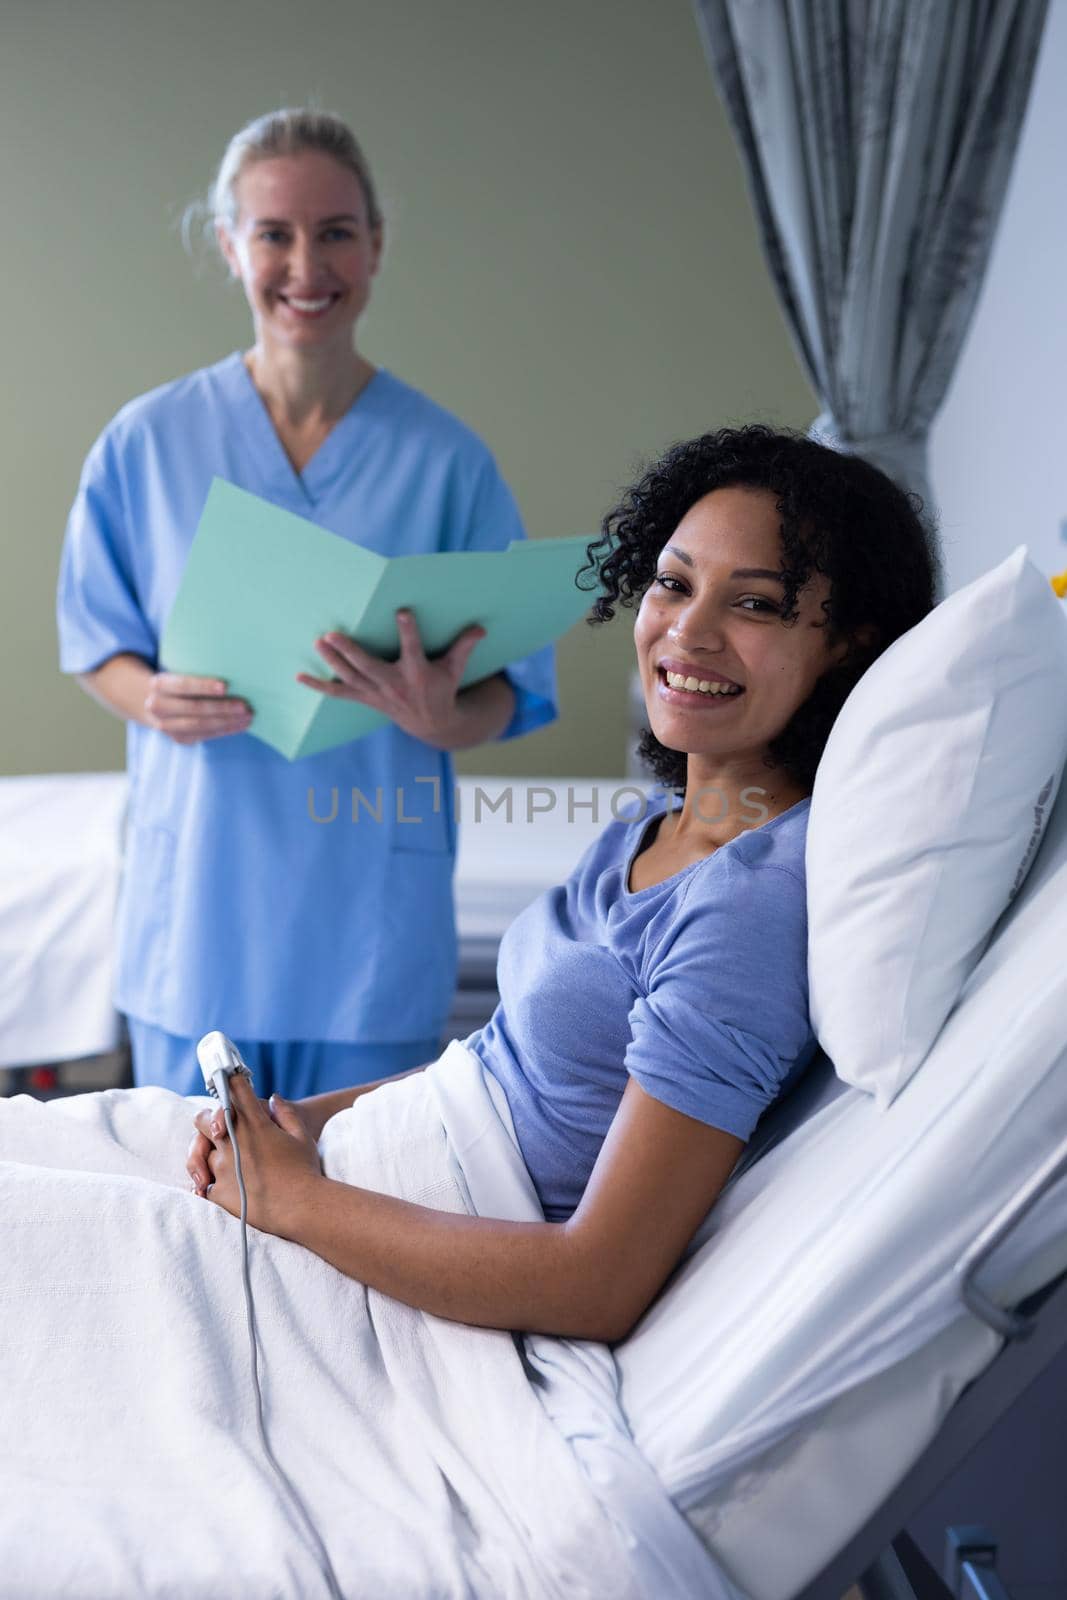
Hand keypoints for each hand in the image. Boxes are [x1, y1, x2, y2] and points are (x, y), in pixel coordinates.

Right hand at [144, 672, 252, 745]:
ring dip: (227, 721)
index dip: (204, 686)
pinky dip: (225, 730)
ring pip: (200, 725)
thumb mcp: (180, 671)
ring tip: (248, 716)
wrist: (157, 701)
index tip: (225, 686)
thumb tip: (234, 671)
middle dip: (222, 707)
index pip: (183, 685)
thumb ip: (199, 671)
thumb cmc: (180, 681)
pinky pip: (205, 735)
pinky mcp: (178, 738)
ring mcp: (166, 725)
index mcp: (159, 684)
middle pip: (194, 708)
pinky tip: (240, 724)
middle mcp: (157, 706)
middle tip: (245, 706)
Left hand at [188, 1074, 322, 1233]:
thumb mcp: (302, 1136)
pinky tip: (221, 1186)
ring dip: (210, 1154)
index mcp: (255, 1125)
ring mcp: (222, 1167)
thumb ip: (286, 1114)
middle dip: (207, 1120)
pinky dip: (211, 1184)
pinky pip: (205, 1184)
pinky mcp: (218, 1191)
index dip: (231, 1082)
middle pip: (203, 1120)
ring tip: (223, 1162)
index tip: (227, 1078)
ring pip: (201, 1152)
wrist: (302, 1208)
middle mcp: (234, 1142)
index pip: (237, 1092)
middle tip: (216, 1126)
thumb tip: (273, 1098)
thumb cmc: (306, 1171)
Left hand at [296, 609, 485, 747]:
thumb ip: (464, 646)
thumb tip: (481, 627)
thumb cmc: (442, 688)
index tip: (402, 612)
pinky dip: (319, 687)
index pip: (413, 649)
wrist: (432, 724)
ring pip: (350, 678)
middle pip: (368, 667)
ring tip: (319, 642)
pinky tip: (300, 676)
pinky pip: (339, 693)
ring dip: (333, 662)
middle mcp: (394, 684)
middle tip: (332, 634)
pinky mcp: (365, 698)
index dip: (408, 631)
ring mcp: (377, 693)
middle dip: (350, 651)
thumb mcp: (455, 669)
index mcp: (417, 673)